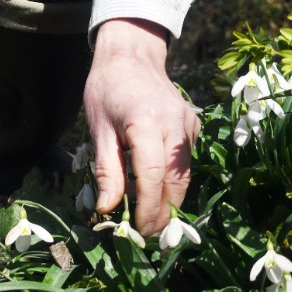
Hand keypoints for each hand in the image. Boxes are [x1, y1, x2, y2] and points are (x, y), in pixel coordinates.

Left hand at [84, 18, 198, 234]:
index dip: (148, 207)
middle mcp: (175, 123)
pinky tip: (158, 191)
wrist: (132, 55)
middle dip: (164, 212)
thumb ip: (107, 170)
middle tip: (148, 236)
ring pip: (185, 173)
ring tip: (154, 222)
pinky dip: (174, 180)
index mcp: (146, 121)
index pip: (152, 174)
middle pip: (176, 179)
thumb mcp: (98, 129)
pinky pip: (185, 160)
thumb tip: (107, 209)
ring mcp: (188, 123)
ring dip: (171, 200)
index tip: (139, 231)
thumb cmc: (107, 90)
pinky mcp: (193, 125)